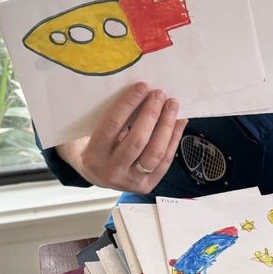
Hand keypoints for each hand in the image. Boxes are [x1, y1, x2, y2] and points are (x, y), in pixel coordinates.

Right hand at [56, 82, 186, 192]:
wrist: (95, 174)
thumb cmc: (95, 144)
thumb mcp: (94, 130)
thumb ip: (114, 117)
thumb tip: (142, 93)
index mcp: (93, 154)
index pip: (113, 125)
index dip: (128, 104)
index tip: (142, 86)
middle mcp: (111, 171)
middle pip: (137, 141)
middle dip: (151, 114)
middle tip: (159, 94)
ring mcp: (130, 182)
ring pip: (155, 153)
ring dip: (167, 126)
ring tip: (172, 105)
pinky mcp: (146, 187)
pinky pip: (165, 161)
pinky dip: (174, 139)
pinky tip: (179, 122)